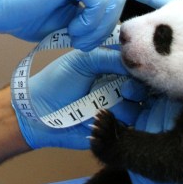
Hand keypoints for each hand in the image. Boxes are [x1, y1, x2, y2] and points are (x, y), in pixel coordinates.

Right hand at [0, 0, 171, 48]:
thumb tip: (122, 35)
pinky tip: (73, 28)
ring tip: (75, 35)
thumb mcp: (72, 21)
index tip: (168, 7)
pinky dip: (91, 20)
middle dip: (107, 24)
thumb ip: (95, 20)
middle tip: (83, 40)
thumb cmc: (25, 14)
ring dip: (97, 26)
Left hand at [16, 47, 139, 148]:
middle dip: (138, 87)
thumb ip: (108, 56)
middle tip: (124, 90)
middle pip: (145, 86)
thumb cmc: (56, 82)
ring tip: (109, 108)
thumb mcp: (81, 60)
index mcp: (112, 66)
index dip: (141, 65)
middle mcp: (119, 85)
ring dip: (129, 107)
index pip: (138, 63)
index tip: (134, 67)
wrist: (38, 113)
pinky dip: (122, 121)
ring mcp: (118, 106)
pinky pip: (131, 126)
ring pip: (141, 107)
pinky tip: (104, 119)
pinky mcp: (114, 127)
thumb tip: (134, 60)